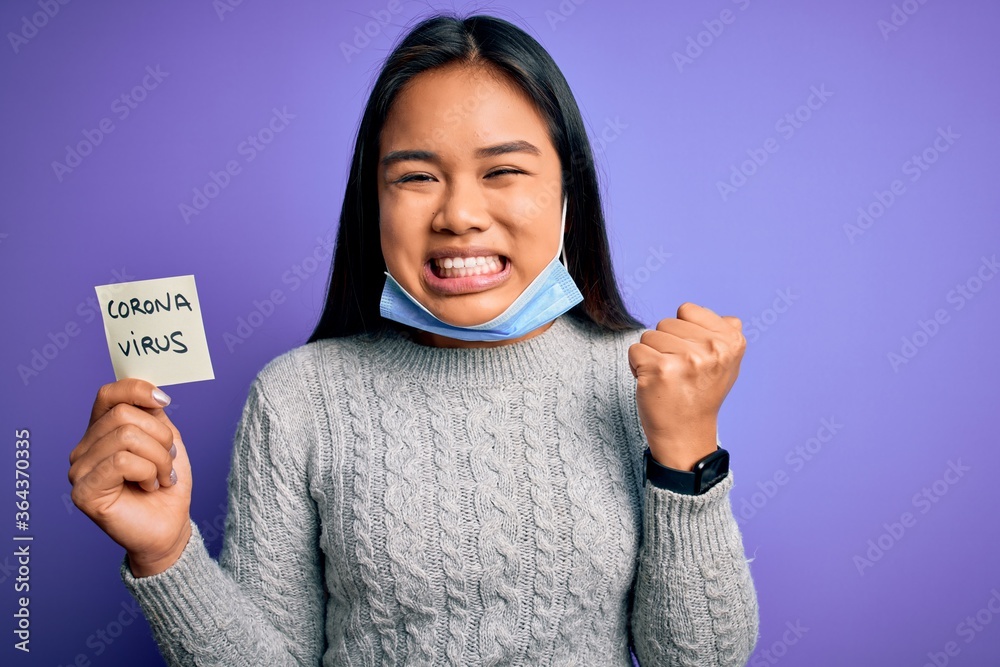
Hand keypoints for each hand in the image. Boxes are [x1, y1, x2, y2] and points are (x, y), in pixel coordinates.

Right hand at [68, 378, 192, 576]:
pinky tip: (149, 486)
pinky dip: (147, 472)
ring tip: (161, 476)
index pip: (109, 394)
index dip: (137, 390)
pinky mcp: (83, 492)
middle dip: (159, 436)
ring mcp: (79, 470)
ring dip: (158, 457)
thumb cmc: (166, 484)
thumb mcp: (165, 440)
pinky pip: (122, 462)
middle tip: (169, 460)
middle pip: (124, 415)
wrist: (169, 525)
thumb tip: (150, 391)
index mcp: (101, 431)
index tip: (164, 402)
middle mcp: (84, 448)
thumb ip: (151, 414)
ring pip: (126, 437)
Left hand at [628, 302, 745, 470]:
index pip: (687, 310)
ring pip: (649, 335)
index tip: (692, 357)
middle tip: (678, 372)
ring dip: (651, 356)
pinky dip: (636, 366)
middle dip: (665, 345)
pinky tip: (653, 383)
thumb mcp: (726, 362)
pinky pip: (635, 350)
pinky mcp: (659, 370)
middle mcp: (713, 348)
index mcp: (732, 340)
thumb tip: (717, 315)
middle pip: (666, 322)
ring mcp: (687, 359)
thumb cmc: (701, 393)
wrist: (686, 433)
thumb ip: (723, 333)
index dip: (682, 332)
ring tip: (666, 378)